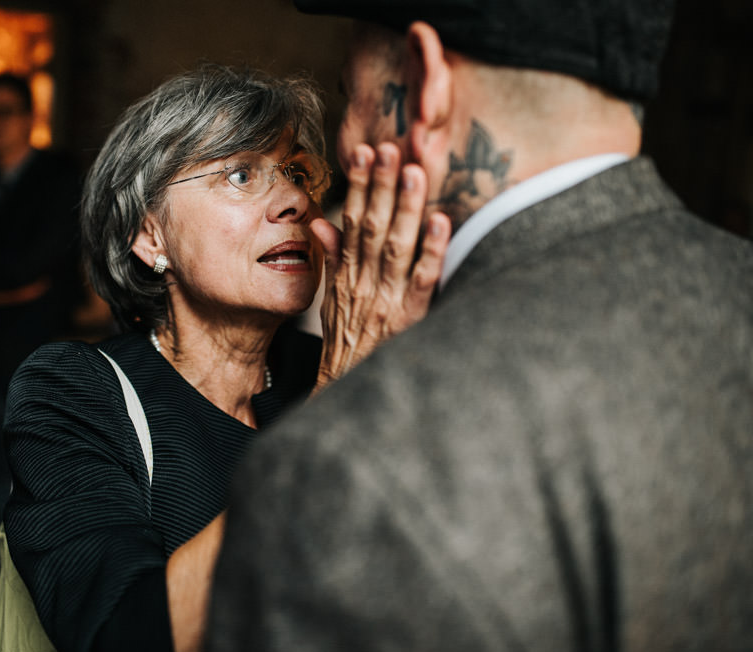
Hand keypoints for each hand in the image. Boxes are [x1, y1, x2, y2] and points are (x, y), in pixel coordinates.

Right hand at [313, 142, 449, 388]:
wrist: (346, 393)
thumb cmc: (344, 346)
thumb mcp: (330, 301)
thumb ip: (332, 259)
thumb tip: (321, 223)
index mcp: (347, 277)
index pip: (350, 222)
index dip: (358, 185)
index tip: (363, 152)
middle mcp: (365, 284)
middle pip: (372, 226)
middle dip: (380, 184)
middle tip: (389, 147)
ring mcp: (387, 301)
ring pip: (396, 246)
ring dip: (404, 207)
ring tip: (412, 170)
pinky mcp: (409, 319)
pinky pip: (422, 282)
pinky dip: (432, 251)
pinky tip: (441, 222)